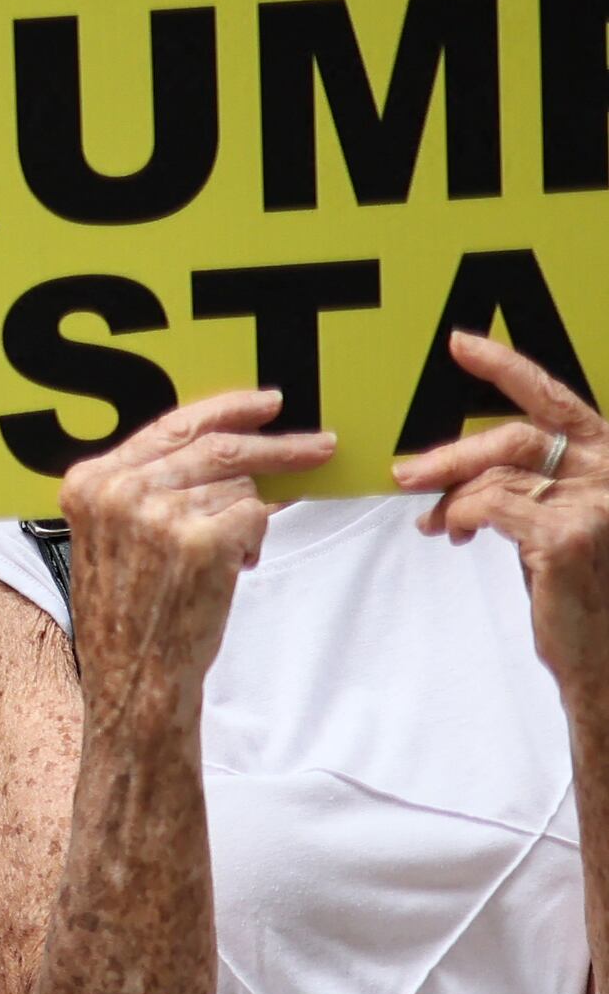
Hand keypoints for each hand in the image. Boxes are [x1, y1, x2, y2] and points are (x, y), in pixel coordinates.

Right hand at [52, 388, 328, 731]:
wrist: (133, 672)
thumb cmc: (129, 610)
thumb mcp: (114, 536)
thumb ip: (151, 488)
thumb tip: (235, 449)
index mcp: (91, 483)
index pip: (170, 426)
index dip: (227, 410)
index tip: (266, 404)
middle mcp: (120, 491)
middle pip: (219, 448)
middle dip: (279, 446)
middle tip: (322, 446)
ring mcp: (159, 514)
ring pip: (241, 486)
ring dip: (248, 518)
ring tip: (226, 556)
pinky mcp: (200, 541)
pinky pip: (256, 517)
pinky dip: (253, 542)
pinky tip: (231, 568)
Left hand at [394, 331, 608, 709]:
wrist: (601, 649)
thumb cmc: (575, 584)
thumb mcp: (550, 519)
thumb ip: (520, 483)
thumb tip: (449, 470)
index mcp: (606, 457)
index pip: (556, 400)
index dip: (508, 368)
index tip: (459, 344)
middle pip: (516, 437)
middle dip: (452, 454)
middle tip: (404, 474)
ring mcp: (595, 504)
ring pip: (496, 476)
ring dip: (451, 497)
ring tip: (436, 522)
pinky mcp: (567, 536)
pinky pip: (490, 507)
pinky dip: (462, 516)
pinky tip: (460, 534)